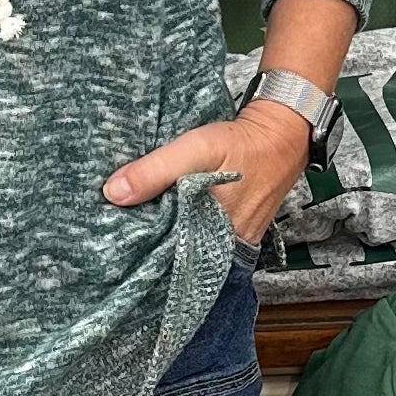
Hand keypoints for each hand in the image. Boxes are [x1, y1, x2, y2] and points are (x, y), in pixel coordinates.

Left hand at [102, 98, 311, 245]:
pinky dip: (185, 227)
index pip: (167, 259)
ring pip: (190, 246)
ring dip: (167, 235)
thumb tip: (114, 193)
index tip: (114, 239)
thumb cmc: (243, 144)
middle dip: (150, 244)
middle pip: (177, 255)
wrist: (281, 137)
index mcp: (213, 234)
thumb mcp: (195, 150)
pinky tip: (168, 215)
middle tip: (119, 231)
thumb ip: (155, 171)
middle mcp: (225, 246)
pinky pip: (204, 236)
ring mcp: (233, 241)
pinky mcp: (236, 231)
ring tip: (138, 223)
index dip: (140, 250)